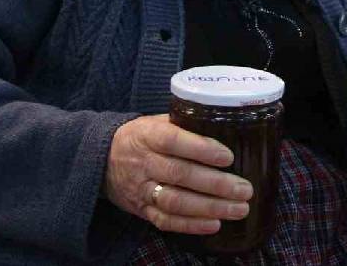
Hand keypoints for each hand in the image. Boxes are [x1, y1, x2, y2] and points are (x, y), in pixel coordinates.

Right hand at [104, 114, 252, 234]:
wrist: (102, 159)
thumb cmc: (141, 137)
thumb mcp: (156, 121)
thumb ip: (185, 124)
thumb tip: (226, 125)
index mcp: (148, 135)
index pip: (174, 141)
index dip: (201, 149)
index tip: (228, 156)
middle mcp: (144, 163)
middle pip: (180, 175)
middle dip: (216, 184)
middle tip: (244, 189)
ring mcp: (142, 189)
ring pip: (175, 201)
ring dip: (210, 207)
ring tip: (238, 209)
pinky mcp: (141, 210)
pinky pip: (165, 221)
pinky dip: (191, 225)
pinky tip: (215, 224)